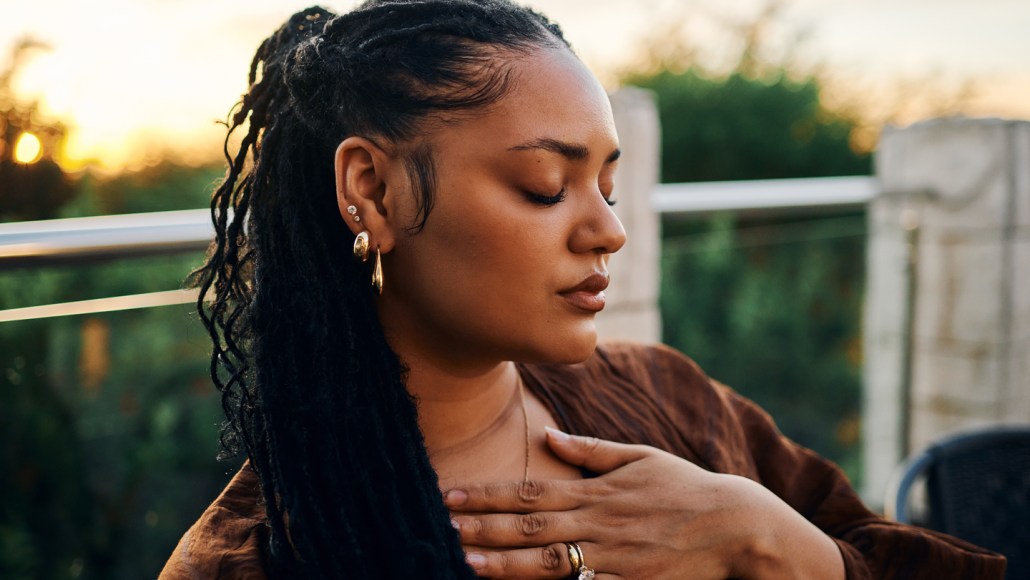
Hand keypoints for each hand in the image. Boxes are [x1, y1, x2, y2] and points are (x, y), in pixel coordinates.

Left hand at [444, 428, 843, 578]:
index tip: (454, 495)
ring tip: (466, 561)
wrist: (735, 526)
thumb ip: (593, 450)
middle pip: (531, 527)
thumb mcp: (640, 457)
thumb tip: (552, 438)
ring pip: (550, 561)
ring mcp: (614, 557)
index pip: (532, 492)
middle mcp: (599, 522)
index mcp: (597, 490)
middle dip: (483, 527)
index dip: (490, 495)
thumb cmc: (685, 488)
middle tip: (443, 526)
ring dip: (505, 563)